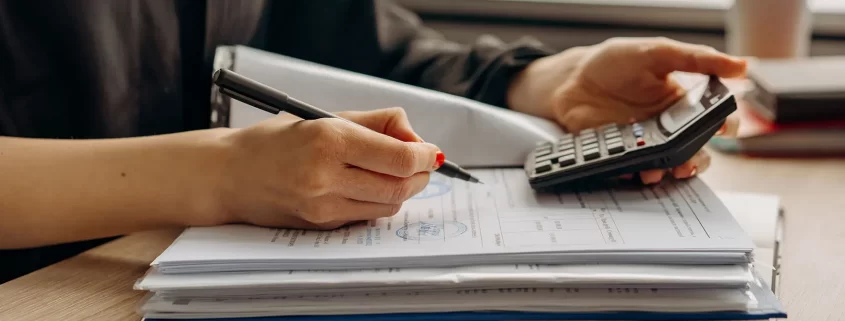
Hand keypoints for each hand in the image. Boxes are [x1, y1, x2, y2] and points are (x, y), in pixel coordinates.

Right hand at [213, 108, 440, 229]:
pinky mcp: (320, 225)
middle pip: (400, 186)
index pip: (400, 158)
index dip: (424, 156)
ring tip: (394, 174)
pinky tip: (367, 186)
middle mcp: (326, 176)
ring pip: (387, 205)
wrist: (229, 175)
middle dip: (419, 175)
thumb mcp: (325, 117)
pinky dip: (378, 202)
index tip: (430, 152)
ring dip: (402, 190)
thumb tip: (416, 138)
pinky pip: (366, 216)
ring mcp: (323, 206)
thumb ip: (376, 123)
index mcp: (330, 140)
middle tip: (420, 163)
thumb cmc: (277, 140)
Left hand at [507, 37, 745, 182]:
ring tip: (663, 170)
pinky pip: (636, 169)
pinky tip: (634, 169)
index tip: (723, 129)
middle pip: (696, 149)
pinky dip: (637, 173)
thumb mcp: (656, 52)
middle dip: (698, 159)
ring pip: (669, 164)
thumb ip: (695, 59)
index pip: (715, 118)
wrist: (571, 80)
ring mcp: (645, 142)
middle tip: (690, 160)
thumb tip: (741, 65)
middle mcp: (668, 125)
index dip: (725, 125)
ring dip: (671, 170)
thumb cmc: (614, 62)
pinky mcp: (622, 153)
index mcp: (683, 101)